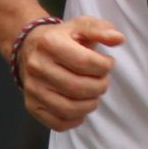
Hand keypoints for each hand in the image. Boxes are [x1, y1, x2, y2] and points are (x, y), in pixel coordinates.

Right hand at [16, 15, 124, 131]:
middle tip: (103, 81)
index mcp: (50, 43)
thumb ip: (101, 30)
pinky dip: (75, 120)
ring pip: (69, 108)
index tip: (108, 64)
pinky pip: (57, 123)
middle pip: (78, 87)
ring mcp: (33, 88)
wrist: (28, 47)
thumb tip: (119, 38)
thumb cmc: (60, 37)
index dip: (104, 66)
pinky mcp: (31, 105)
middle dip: (99, 87)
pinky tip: (81, 108)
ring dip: (90, 105)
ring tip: (94, 94)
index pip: (84, 62)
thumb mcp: (80, 26)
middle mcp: (37, 66)